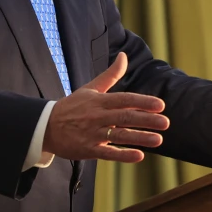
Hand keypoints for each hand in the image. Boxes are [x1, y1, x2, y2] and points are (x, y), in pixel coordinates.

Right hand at [42, 52, 168, 162]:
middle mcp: (97, 116)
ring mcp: (92, 133)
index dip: (142, 102)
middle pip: (125, 117)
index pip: (124, 99)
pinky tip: (139, 156)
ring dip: (139, 138)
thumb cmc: (72, 106)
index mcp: (99, 100)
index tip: (160, 105)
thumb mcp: (91, 88)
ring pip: (119, 136)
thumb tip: (124, 55)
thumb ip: (111, 74)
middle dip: (146, 120)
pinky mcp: (88, 149)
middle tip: (166, 122)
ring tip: (158, 140)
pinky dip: (122, 155)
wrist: (46, 126)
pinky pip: (107, 153)